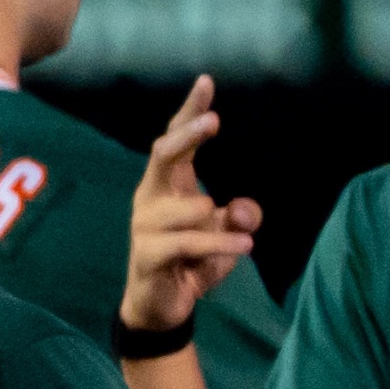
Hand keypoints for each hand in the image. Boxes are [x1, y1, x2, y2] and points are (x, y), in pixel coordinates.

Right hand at [125, 79, 261, 336]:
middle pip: (164, 154)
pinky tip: (244, 247)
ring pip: (189, 208)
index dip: (189, 111)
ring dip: (217, 222)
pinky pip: (188, 242)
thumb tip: (244, 210)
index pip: (175, 139)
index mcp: (167, 185)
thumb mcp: (226, 235)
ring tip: (238, 236)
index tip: (206, 82)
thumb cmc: (192, 261)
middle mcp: (150, 198)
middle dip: (188, 135)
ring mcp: (144, 226)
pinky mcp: (148, 254)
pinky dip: (219, 243)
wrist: (161, 307)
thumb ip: (241, 216)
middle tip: (214, 120)